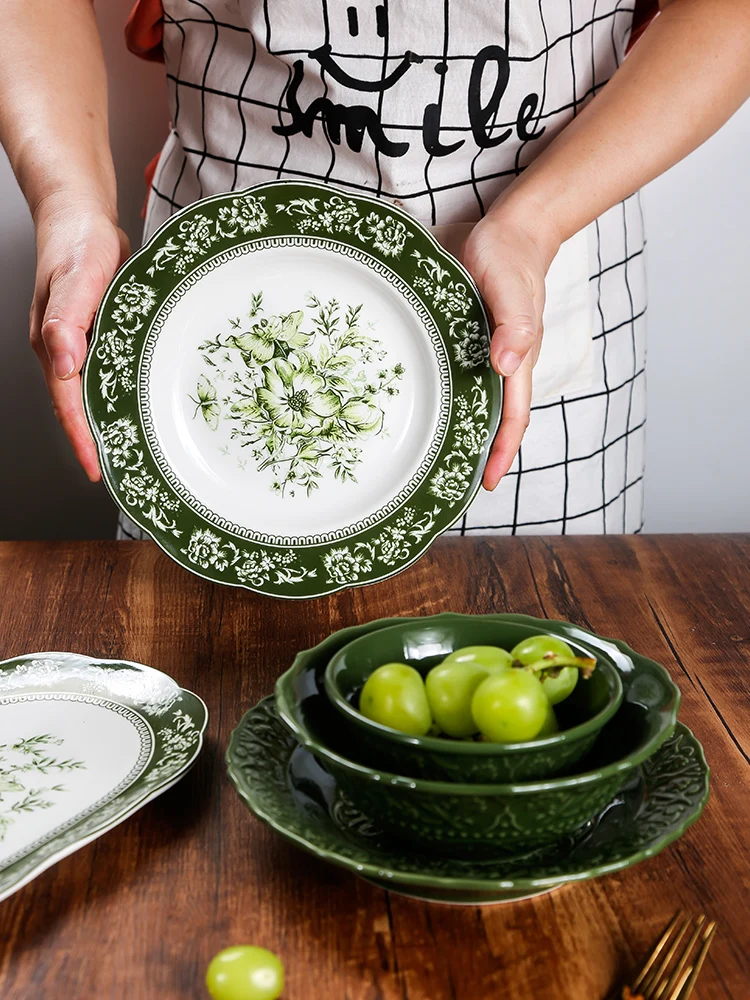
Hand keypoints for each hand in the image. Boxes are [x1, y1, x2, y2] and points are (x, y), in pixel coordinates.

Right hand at [30, 194, 129, 480]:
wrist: (81, 216)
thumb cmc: (77, 241)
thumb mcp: (76, 276)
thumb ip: (67, 318)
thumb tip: (62, 364)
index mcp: (54, 344)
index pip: (68, 404)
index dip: (82, 438)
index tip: (97, 469)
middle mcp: (66, 351)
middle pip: (81, 408)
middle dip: (100, 443)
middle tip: (128, 473)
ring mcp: (83, 345)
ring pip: (98, 394)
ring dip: (114, 422)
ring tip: (139, 453)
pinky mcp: (102, 336)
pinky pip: (112, 374)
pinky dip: (126, 394)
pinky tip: (145, 406)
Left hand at [460, 204, 560, 490]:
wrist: (510, 229)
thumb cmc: (511, 257)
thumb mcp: (511, 287)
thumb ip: (514, 323)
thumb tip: (508, 364)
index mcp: (518, 360)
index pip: (513, 419)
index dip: (501, 452)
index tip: (486, 483)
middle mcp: (502, 364)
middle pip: (494, 420)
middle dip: (478, 453)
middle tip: (450, 483)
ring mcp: (484, 353)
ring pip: (475, 402)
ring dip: (460, 430)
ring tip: (434, 458)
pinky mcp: (466, 340)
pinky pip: (459, 378)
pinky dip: (447, 399)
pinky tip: (426, 409)